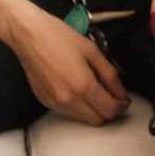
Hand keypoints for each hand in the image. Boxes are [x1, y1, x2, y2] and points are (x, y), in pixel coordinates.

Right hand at [0, 0, 128, 125]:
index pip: (109, 110)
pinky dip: (78, 107)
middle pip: (97, 120)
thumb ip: (109, 73)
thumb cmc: (59, 36)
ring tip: (96, 91)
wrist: (29, 35)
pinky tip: (79, 90)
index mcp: (83, 86)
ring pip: (83, 119)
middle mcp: (69, 100)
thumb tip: (120, 91)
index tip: (124, 98)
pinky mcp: (45, 102)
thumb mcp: (91, 50)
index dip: (121, 106)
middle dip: (109, 110)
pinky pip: (68, 113)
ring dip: (94, 111)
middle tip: (113, 96)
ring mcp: (55, 103)